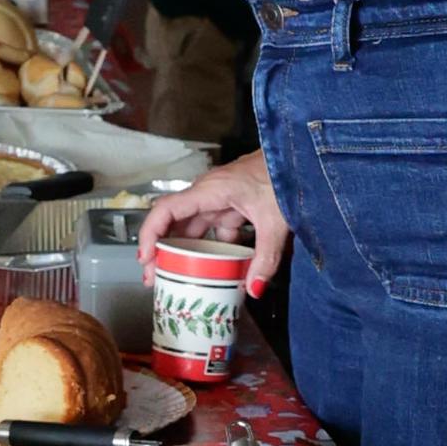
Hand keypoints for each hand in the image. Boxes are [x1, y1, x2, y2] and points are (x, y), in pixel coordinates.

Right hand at [141, 149, 284, 290]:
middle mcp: (209, 193)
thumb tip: (253, 288)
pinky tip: (214, 266)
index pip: (166, 209)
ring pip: (192, 227)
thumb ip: (266, 257)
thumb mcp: (276, 221)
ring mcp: (219, 198)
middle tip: (155, 278)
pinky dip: (210, 247)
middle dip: (161, 251)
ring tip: (176, 276)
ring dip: (183, 250)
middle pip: (174, 223)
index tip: (145, 258)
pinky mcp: (231, 204)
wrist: (301, 157)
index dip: (149, 234)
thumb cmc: (286, 176)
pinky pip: (213, 228)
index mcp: (211, 191)